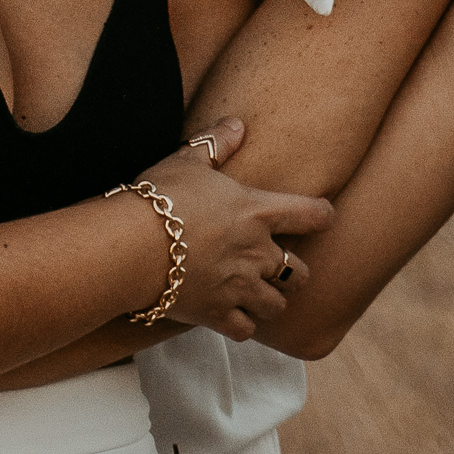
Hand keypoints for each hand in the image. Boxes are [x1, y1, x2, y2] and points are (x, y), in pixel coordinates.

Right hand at [130, 116, 333, 340]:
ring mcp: (240, 287)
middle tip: (275, 265)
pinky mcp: (217, 315)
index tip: (321, 216)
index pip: (311, 215)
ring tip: (255, 292)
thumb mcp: (187, 160)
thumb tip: (236, 124)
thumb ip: (216, 143)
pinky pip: (246, 329)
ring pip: (277, 306)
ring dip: (269, 299)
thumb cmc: (160, 198)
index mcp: (257, 212)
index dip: (322, 216)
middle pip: (299, 273)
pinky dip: (242, 323)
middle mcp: (257, 253)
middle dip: (292, 271)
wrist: (131, 246)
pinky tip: (230, 313)